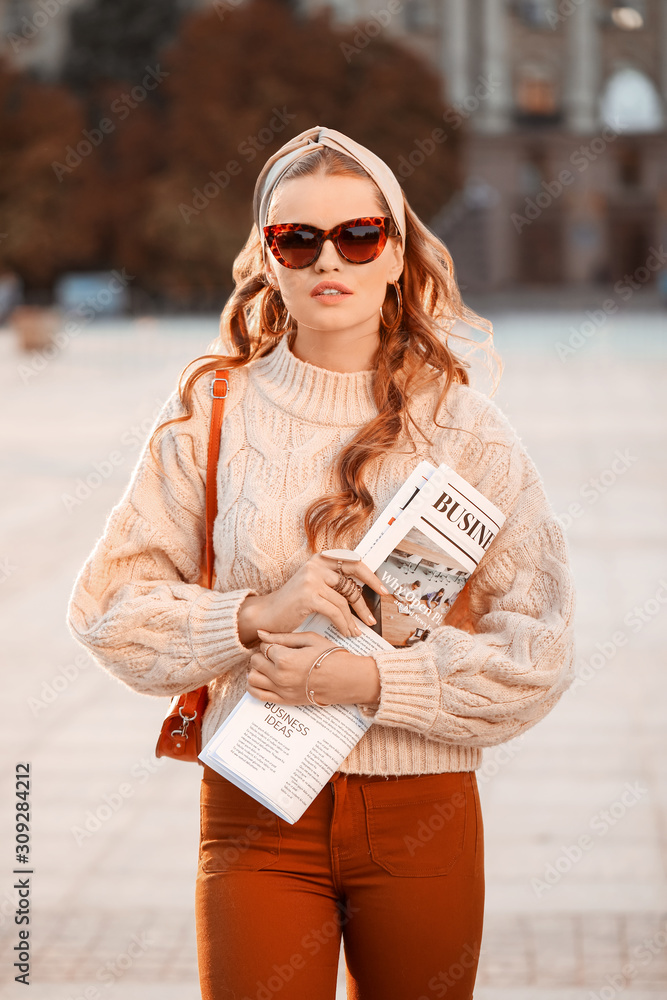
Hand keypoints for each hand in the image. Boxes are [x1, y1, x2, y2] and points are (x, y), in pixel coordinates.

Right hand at [238, 552, 388, 643]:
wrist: (266, 615)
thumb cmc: (292, 604)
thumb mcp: (313, 587)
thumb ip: (333, 584)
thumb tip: (360, 590)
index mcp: (320, 560)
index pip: (352, 562)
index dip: (370, 576)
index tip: (382, 589)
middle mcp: (316, 565)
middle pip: (351, 582)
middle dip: (365, 602)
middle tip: (373, 618)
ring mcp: (312, 579)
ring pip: (344, 601)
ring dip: (353, 620)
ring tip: (356, 631)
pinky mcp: (308, 595)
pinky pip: (335, 611)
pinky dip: (343, 624)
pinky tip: (346, 632)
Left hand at [247, 629, 380, 707]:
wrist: (346, 679)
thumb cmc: (331, 656)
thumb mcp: (309, 639)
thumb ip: (282, 636)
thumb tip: (260, 633)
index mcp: (285, 658)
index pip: (264, 646)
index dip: (270, 642)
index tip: (279, 643)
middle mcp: (279, 676)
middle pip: (255, 661)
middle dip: (262, 655)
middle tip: (275, 653)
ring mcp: (281, 690)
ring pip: (252, 679)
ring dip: (257, 670)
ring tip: (269, 666)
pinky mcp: (284, 701)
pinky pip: (258, 695)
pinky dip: (255, 686)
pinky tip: (265, 679)